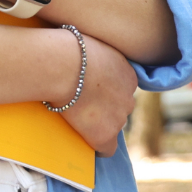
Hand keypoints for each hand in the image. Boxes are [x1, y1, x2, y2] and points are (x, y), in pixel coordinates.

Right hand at [50, 28, 137, 156]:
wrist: (61, 65)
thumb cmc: (67, 46)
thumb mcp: (90, 42)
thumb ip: (96, 53)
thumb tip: (83, 50)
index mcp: (129, 73)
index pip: (123, 87)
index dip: (105, 89)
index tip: (90, 87)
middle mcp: (129, 97)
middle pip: (121, 107)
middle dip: (106, 106)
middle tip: (82, 101)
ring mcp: (118, 118)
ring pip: (113, 125)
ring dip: (100, 123)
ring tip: (77, 116)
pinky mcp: (104, 134)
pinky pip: (107, 149)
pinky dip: (98, 146)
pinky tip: (86, 140)